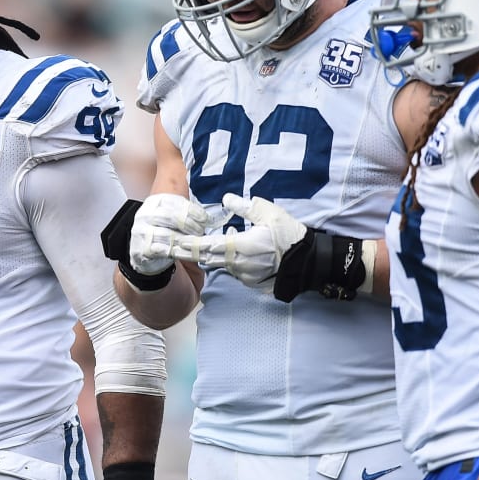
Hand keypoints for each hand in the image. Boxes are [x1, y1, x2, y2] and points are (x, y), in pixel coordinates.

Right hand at [129, 194, 211, 275]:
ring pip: (168, 235)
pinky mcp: (142, 248)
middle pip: (171, 216)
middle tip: (201, 232)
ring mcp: (141, 232)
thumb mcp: (172, 217)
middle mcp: (146, 214)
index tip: (205, 220)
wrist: (144, 251)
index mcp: (155, 202)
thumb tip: (207, 219)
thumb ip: (187, 214)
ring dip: (186, 240)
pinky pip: (163, 250)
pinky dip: (178, 252)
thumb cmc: (162, 231)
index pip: (176, 202)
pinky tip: (187, 253)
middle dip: (190, 225)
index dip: (193, 211)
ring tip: (197, 244)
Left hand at [170, 193, 306, 287]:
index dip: (189, 244)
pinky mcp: (250, 281)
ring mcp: (244, 274)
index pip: (207, 246)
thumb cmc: (288, 234)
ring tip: (193, 247)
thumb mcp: (268, 213)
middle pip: (206, 258)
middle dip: (188, 253)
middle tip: (171, 247)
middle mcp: (238, 263)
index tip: (174, 242)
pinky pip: (231, 270)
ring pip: (218, 264)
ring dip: (207, 256)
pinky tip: (225, 252)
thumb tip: (226, 199)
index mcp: (241, 245)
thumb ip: (244, 207)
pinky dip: (225, 261)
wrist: (307, 261)